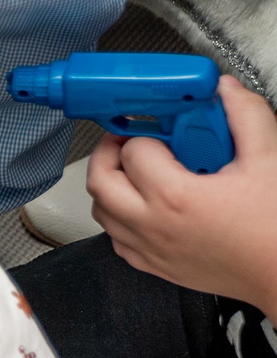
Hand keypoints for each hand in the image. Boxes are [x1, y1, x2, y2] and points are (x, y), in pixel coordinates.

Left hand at [88, 76, 276, 307]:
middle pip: (99, 181)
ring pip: (101, 211)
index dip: (147, 132)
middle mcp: (151, 225)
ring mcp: (148, 249)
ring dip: (111, 186)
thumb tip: (225, 91)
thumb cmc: (275, 228)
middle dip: (108, 153)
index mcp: (174, 196)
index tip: (160, 127)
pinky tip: (146, 206)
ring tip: (139, 171)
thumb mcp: (267, 160)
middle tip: (131, 140)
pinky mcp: (153, 267)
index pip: (134, 150)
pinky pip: (115, 239)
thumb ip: (246, 117)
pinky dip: (119, 218)